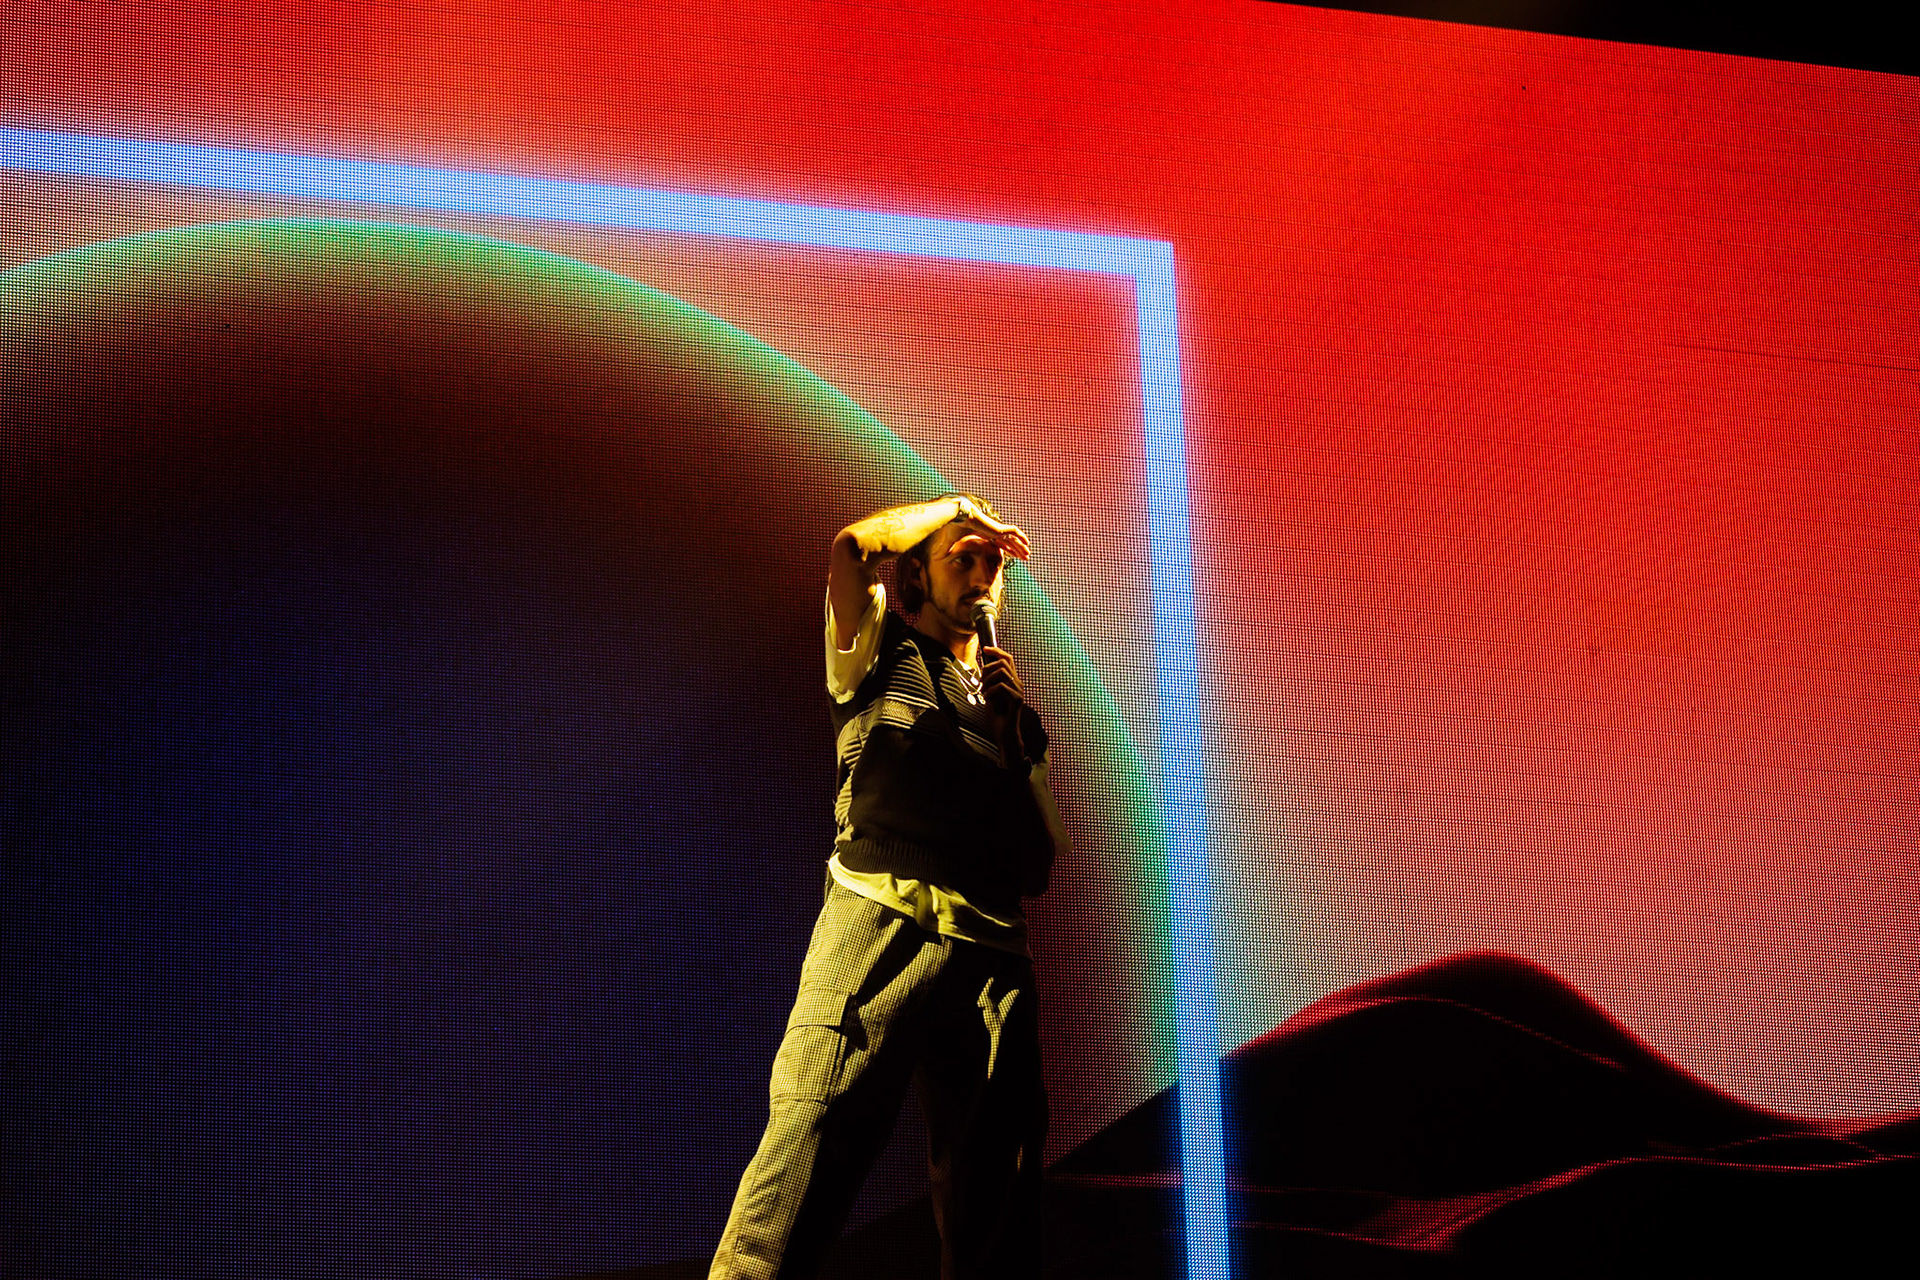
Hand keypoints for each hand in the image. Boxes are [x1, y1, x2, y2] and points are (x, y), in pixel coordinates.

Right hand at [949, 510, 1030, 561]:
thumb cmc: (953, 527)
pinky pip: (1014, 532)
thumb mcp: (950, 543)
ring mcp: (996, 528)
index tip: (1010, 555)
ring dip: (1020, 547)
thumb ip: (946, 551)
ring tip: (1027, 555)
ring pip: (1013, 539)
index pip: (997, 542)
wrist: (956, 516)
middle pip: (1007, 542)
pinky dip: (1021, 537)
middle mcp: (991, 530)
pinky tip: (1027, 544)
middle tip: (1024, 557)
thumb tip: (936, 559)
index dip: (1005, 549)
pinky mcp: (998, 527)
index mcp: (982, 533)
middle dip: (1016, 550)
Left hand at [979, 645, 1026, 763]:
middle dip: (988, 668)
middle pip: (1004, 662)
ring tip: (983, 692)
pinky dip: (990, 691)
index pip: (1008, 659)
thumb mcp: (990, 694)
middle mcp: (1018, 684)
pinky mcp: (1017, 700)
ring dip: (988, 680)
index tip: (985, 649)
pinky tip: (986, 699)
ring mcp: (1019, 692)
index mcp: (1013, 681)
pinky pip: (1002, 686)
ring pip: (1003, 672)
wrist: (1005, 734)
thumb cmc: (997, 716)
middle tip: (980, 682)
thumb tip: (982, 667)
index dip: (997, 651)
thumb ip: (990, 682)